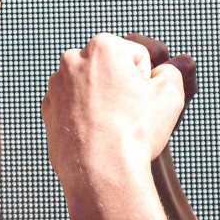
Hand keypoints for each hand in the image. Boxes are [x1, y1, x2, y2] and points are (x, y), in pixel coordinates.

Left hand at [43, 33, 188, 198]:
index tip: (142, 101)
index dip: (147, 80)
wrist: (102, 173)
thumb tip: (164, 71)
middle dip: (121, 86)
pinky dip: (84, 116)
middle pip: (110, 69)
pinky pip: (73, 107)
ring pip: (90, 87)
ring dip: (102, 100)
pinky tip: (96, 134)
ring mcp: (56, 86)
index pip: (136, 56)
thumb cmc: (135, 132)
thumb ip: (171, 72)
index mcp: (102, 46)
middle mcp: (72, 60)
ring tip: (113, 126)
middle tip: (130, 114)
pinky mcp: (48, 111)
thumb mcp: (170, 94)